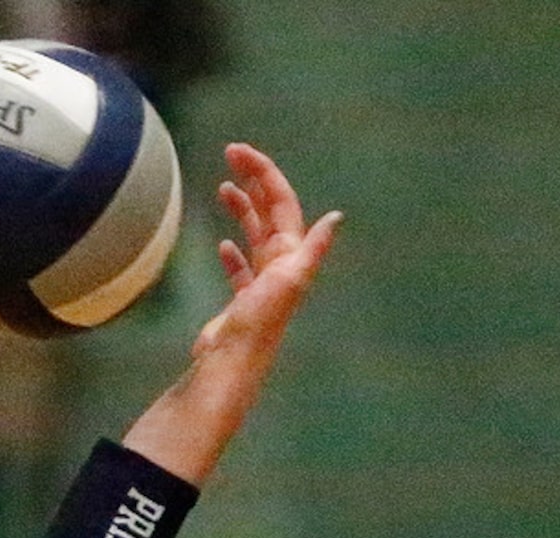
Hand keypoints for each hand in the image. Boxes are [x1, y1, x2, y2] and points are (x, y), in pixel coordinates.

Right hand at [194, 143, 342, 363]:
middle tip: (230, 155)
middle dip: (253, 182)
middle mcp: (279, 266)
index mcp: (290, 256)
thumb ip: (313, 249)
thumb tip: (336, 217)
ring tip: (224, 188)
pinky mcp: (242, 303)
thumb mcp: (290, 280)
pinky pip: (241, 269)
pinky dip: (233, 252)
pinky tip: (223, 245)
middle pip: (269, 213)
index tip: (237, 152)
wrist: (232, 364)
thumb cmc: (258, 323)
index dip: (262, 173)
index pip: (280, 203)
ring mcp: (260, 284)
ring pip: (254, 236)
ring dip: (242, 210)